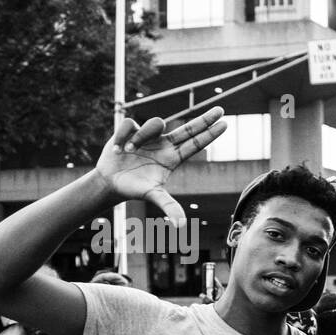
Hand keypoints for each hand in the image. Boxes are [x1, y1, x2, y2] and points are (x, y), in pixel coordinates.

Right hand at [94, 108, 227, 223]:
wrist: (111, 182)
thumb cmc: (135, 189)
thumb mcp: (153, 195)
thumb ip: (168, 206)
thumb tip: (181, 225)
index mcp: (173, 158)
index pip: (196, 143)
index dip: (210, 134)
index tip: (225, 123)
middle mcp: (164, 145)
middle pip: (188, 128)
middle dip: (204, 119)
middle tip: (221, 109)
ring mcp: (149, 136)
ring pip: (155, 124)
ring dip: (141, 137)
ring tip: (128, 151)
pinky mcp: (131, 130)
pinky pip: (131, 123)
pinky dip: (124, 136)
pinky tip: (118, 149)